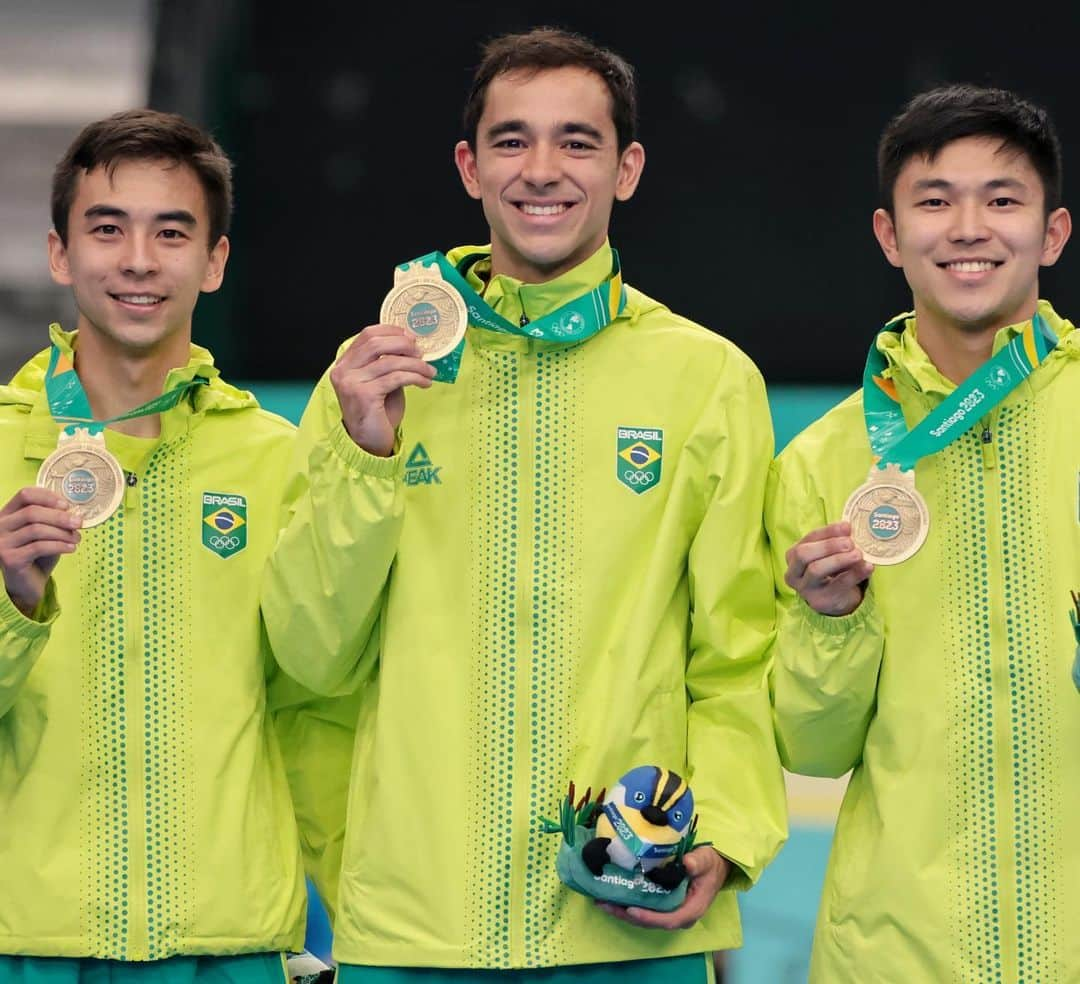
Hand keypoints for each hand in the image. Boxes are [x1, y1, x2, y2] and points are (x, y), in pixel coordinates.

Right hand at [0, 487, 81, 615]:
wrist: (27, 584)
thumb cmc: (38, 555)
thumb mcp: (46, 533)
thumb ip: (54, 521)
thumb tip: (75, 513)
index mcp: (8, 514)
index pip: (25, 495)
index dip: (47, 496)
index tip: (67, 505)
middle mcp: (0, 526)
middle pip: (32, 512)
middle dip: (60, 516)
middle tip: (79, 522)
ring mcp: (2, 543)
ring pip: (36, 529)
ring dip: (62, 532)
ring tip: (77, 538)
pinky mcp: (10, 559)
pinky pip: (39, 547)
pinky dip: (59, 546)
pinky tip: (72, 548)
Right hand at [328, 325, 436, 456]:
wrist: (369, 443)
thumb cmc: (377, 413)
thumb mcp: (381, 381)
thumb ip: (388, 363)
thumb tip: (411, 345)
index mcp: (345, 363)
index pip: (367, 335)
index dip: (391, 331)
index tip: (411, 336)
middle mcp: (343, 370)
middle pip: (376, 343)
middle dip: (404, 345)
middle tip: (421, 352)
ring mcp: (351, 382)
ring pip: (390, 362)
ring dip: (416, 364)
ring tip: (430, 372)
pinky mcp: (364, 395)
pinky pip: (396, 378)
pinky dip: (415, 377)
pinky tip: (425, 383)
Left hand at [594, 847, 730, 929]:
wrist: (713, 867)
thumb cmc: (710, 864)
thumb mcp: (706, 860)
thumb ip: (698, 862)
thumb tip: (688, 863)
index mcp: (691, 908)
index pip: (669, 919)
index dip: (649, 917)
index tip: (631, 910)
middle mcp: (679, 915)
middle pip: (651, 922)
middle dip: (627, 915)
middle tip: (605, 904)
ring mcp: (670, 912)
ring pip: (644, 918)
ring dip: (623, 912)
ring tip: (601, 902)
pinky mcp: (662, 906)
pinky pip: (644, 909)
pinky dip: (627, 905)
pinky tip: (612, 897)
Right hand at [784, 521, 873, 615]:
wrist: (831, 600)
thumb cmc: (829, 570)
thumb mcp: (827, 554)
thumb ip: (834, 541)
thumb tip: (847, 527)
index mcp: (793, 556)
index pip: (808, 539)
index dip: (827, 532)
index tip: (847, 527)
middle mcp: (793, 572)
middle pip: (803, 554)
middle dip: (828, 546)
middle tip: (850, 543)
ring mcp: (804, 588)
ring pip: (816, 570)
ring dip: (838, 559)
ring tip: (858, 554)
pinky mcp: (820, 601)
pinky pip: (837, 585)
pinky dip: (854, 574)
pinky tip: (867, 567)